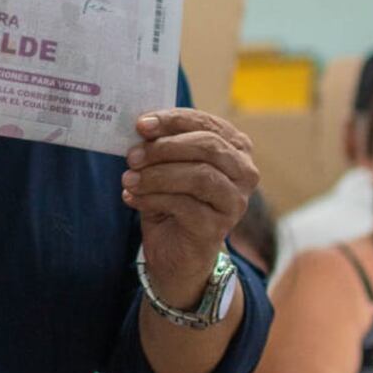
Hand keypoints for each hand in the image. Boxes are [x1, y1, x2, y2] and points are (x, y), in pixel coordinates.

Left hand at [123, 110, 258, 308]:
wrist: (175, 252)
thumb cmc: (172, 201)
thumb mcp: (167, 166)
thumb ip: (161, 144)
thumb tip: (142, 126)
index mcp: (235, 148)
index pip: (207, 124)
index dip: (173, 120)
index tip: (141, 125)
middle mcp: (244, 173)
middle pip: (208, 147)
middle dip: (164, 148)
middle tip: (132, 155)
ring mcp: (234, 202)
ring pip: (200, 176)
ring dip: (157, 175)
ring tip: (128, 179)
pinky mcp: (218, 228)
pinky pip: (185, 205)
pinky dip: (153, 199)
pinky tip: (132, 198)